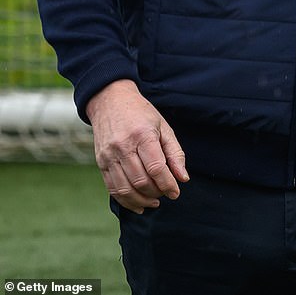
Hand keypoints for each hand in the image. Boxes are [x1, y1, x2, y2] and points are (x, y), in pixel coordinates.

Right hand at [86, 79, 188, 213]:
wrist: (110, 101)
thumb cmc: (141, 114)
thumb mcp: (163, 127)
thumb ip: (175, 153)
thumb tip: (183, 178)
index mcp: (142, 135)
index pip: (156, 168)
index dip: (168, 184)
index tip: (176, 192)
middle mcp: (123, 147)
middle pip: (141, 181)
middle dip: (156, 192)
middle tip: (165, 193)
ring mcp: (109, 156)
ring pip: (126, 189)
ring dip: (142, 200)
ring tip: (155, 202)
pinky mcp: (100, 163)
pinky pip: (113, 189)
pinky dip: (126, 201)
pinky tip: (139, 204)